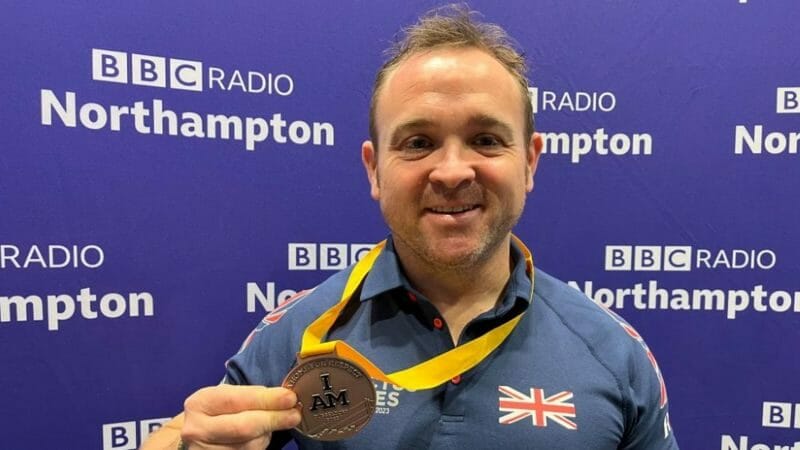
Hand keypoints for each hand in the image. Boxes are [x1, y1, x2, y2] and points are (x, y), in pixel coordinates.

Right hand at [180, 385, 300, 449]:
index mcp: (200, 403)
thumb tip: (284, 396)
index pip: (237, 400)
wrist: (197, 437)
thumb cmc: (216, 413)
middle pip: (244, 427)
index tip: (290, 398)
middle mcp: (197, 430)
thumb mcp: (225, 397)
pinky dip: (260, 446)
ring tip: (272, 425)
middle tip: (294, 415)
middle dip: (274, 420)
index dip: (266, 400)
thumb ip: (250, 395)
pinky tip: (261, 438)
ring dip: (267, 435)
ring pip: (250, 446)